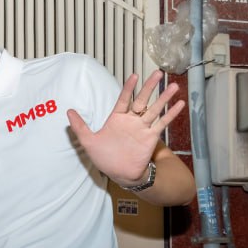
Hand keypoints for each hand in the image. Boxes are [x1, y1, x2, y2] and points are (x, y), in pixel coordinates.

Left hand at [66, 70, 184, 185]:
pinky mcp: (151, 137)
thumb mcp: (88, 141)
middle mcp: (131, 120)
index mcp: (117, 118)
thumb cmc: (105, 158)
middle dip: (149, 87)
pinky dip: (171, 114)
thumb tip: (68, 112)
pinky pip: (162, 123)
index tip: (134, 75)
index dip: (129, 87)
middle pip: (142, 100)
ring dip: (164, 98)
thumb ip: (79, 126)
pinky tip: (180, 104)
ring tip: (173, 85)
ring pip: (155, 109)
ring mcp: (142, 128)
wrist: (120, 174)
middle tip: (158, 73)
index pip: (124, 99)